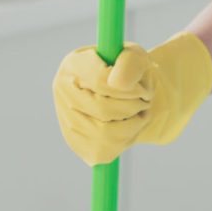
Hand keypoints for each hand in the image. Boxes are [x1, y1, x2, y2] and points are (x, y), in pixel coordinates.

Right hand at [52, 32, 211, 166]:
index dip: (126, 88)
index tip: (141, 85)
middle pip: (101, 110)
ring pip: (104, 133)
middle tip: (143, 97)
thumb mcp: (142, 58)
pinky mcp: (79, 143)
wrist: (149, 91)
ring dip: (130, 124)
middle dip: (131, 106)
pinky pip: (102, 151)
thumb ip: (131, 64)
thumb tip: (116, 80)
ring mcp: (68, 119)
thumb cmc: (144, 70)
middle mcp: (62, 91)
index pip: (99, 83)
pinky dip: (124, 141)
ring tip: (137, 111)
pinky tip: (129, 129)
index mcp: (73, 65)